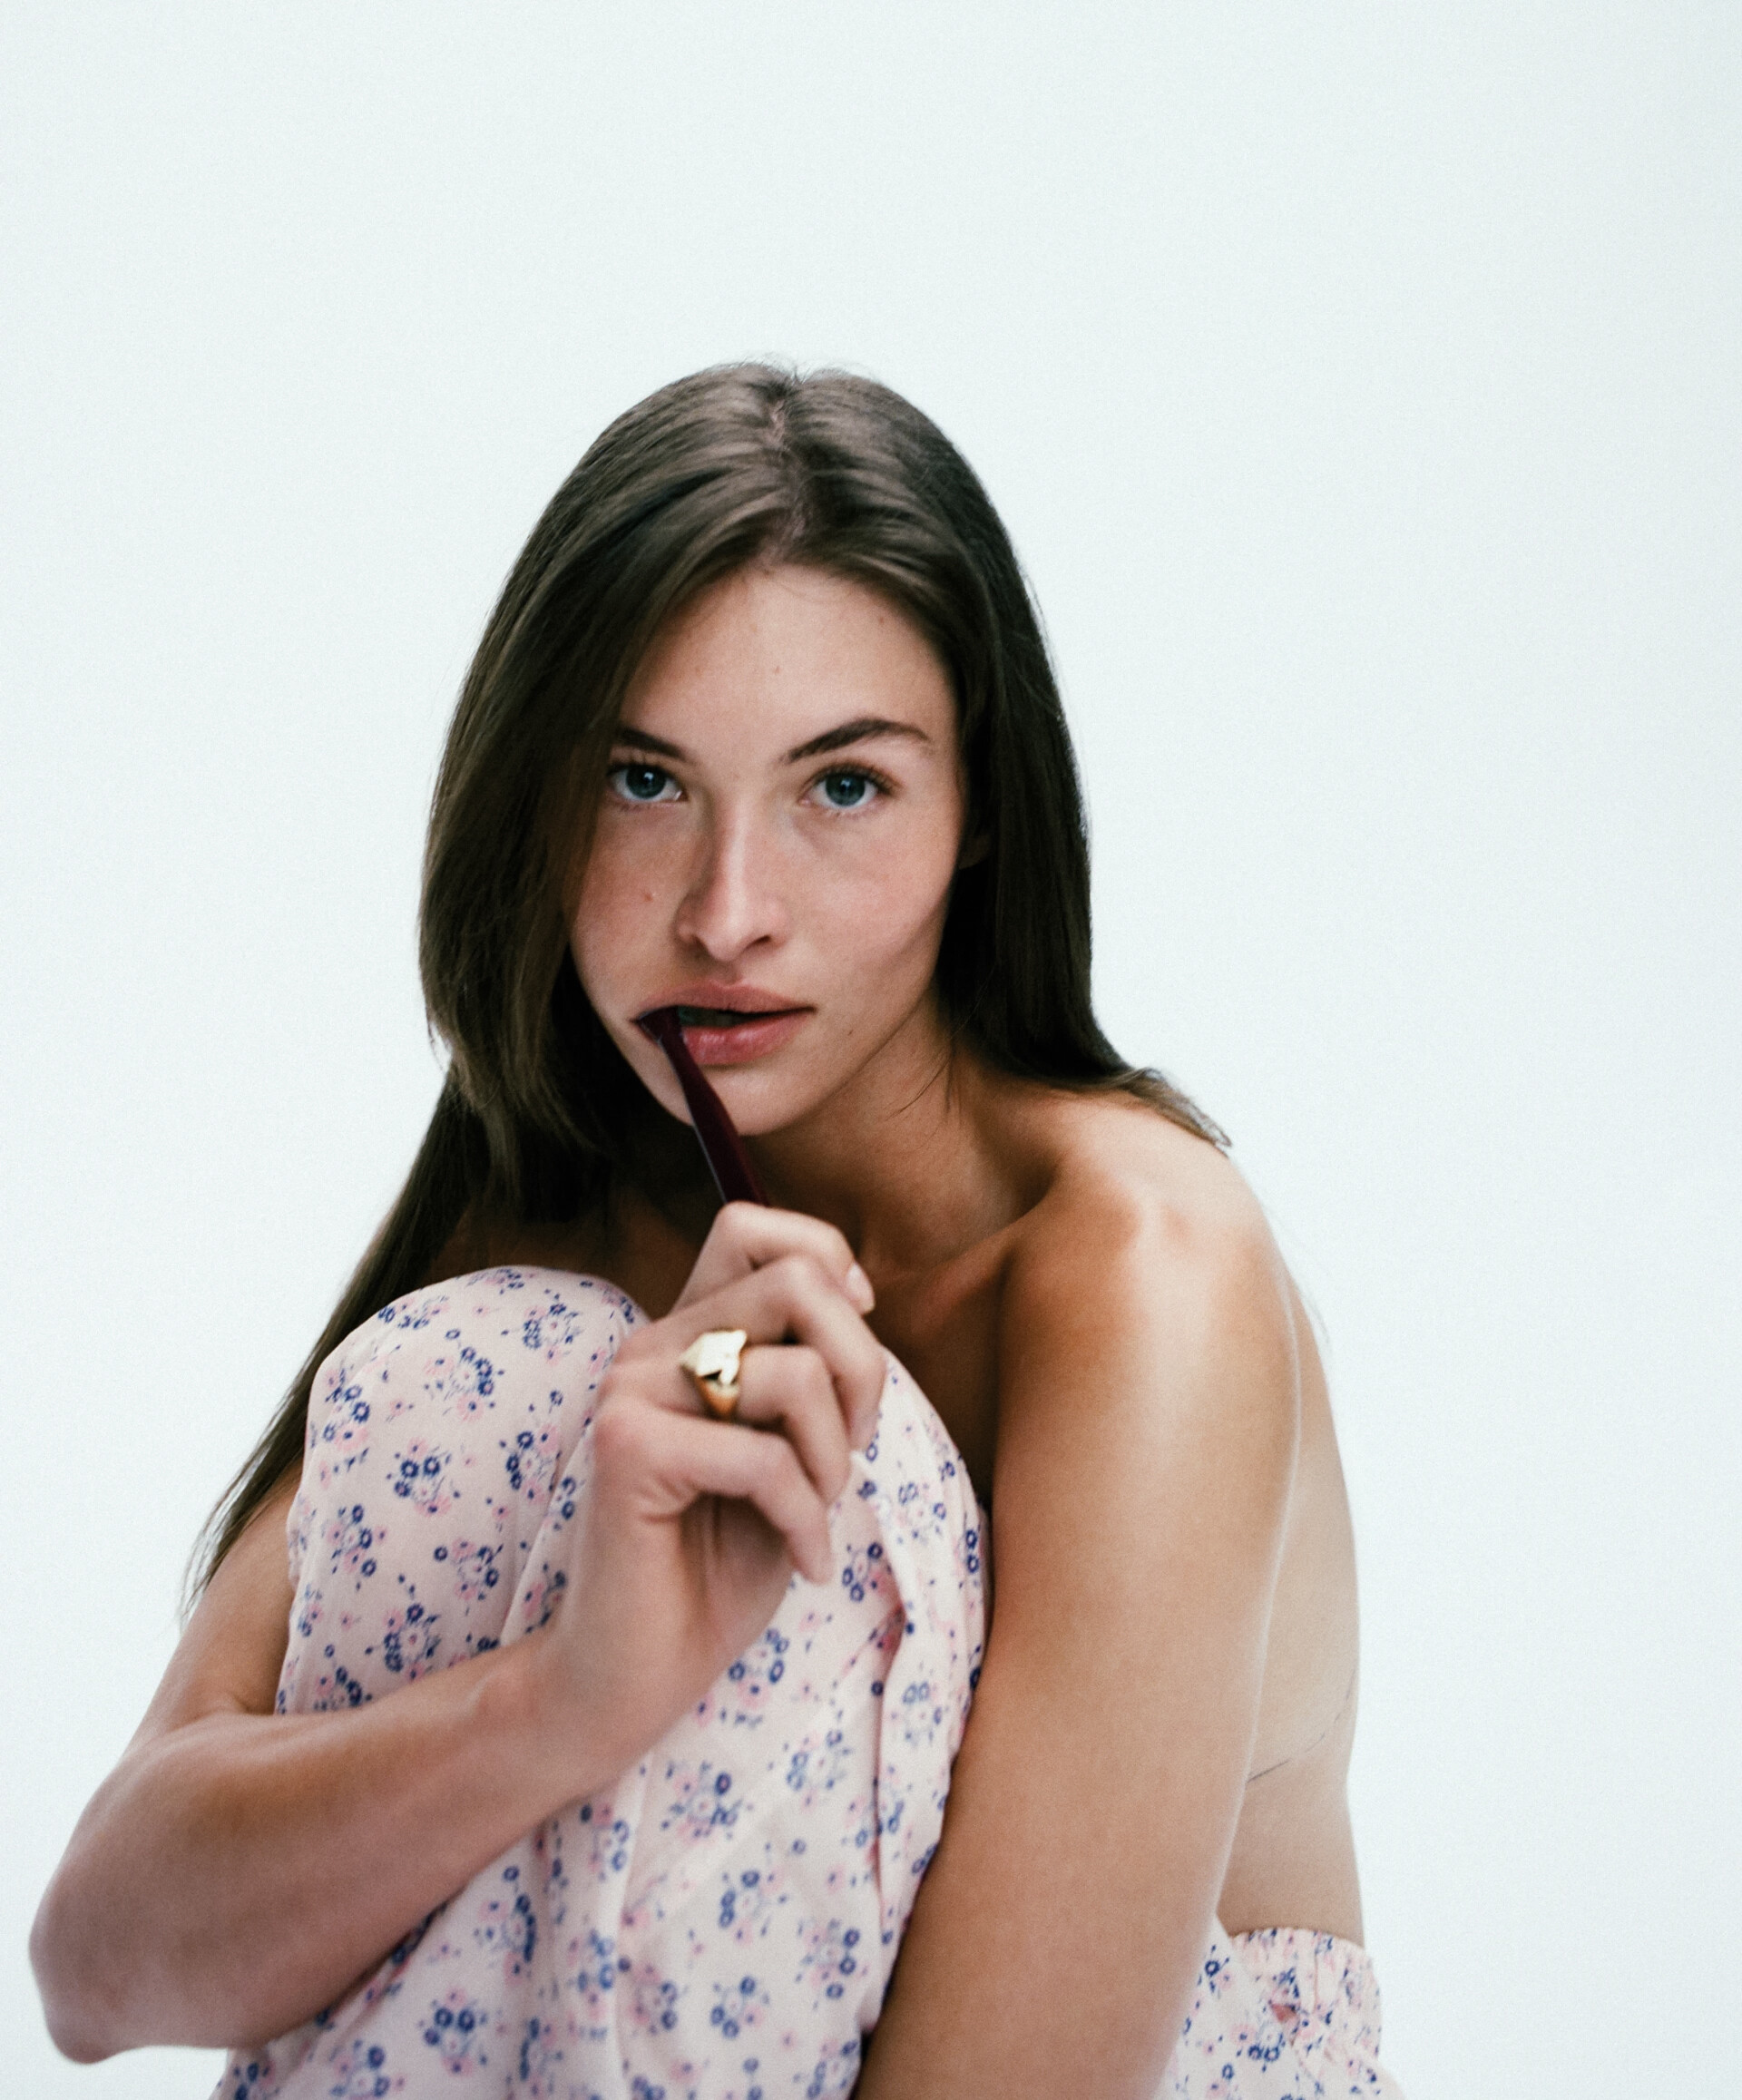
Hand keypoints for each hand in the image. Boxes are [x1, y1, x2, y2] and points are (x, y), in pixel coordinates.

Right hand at [533, 1204, 884, 1782]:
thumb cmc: (718, 1566)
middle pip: (798, 1284)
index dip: (827, 1262)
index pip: (751, 1226)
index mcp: (685, 1335)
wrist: (632, 1675)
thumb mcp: (790, 1451)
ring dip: (837, 1459)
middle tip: (847, 1456)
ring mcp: (630, 1391)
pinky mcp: (626, 1450)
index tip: (853, 1344)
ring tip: (818, 1514)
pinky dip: (806, 1520)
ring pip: (795, 1373)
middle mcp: (651, 1345)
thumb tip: (862, 1300)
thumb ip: (811, 1372)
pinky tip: (803, 1563)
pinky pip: (766, 1458)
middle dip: (861, 1373)